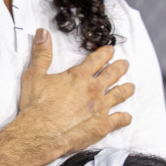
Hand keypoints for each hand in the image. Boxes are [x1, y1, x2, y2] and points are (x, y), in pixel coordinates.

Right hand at [15, 30, 134, 161]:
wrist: (40, 133)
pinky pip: (120, 119)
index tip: (111, 50)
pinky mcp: (102, 125)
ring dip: (126, 89)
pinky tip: (126, 116)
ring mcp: (100, 108)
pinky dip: (124, 117)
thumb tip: (42, 33)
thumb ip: (41, 53)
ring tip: (131, 86)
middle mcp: (94, 89)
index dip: (105, 53)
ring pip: (120, 94)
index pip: (97, 59)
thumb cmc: (36, 105)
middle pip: (113, 74)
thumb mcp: (34, 75)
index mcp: (79, 76)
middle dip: (120, 67)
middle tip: (124, 64)